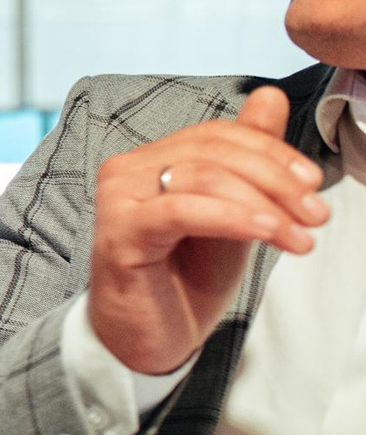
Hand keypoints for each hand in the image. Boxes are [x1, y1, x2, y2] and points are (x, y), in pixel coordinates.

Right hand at [87, 85, 325, 375]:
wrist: (148, 337)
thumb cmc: (184, 277)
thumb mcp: (233, 213)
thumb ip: (248, 159)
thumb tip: (269, 97)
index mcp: (150, 159)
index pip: (216, 134)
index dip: (271, 151)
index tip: (313, 184)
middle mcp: (126, 170)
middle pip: (212, 151)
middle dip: (275, 179)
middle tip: (316, 214)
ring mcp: (117, 200)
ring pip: (201, 177)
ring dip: (264, 204)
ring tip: (300, 236)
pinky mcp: (119, 234)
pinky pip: (182, 211)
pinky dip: (233, 217)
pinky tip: (269, 233)